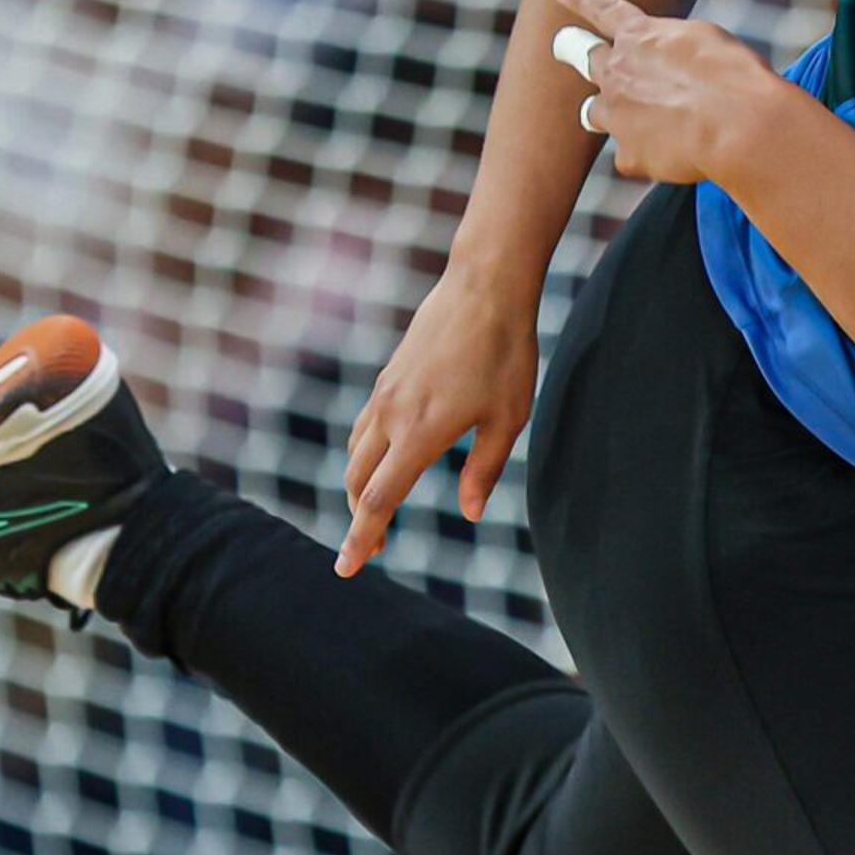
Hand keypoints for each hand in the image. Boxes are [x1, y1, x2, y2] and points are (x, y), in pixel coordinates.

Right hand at [340, 262, 539, 576]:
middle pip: (358, 481)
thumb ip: (484, 469)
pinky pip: (365, 427)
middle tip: (373, 549)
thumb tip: (469, 513)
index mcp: (421, 433)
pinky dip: (365, 456)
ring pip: (356, 453)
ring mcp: (386, 393)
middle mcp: (393, 415)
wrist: (484, 287)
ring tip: (376, 513)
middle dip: (360, 519)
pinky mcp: (389, 378)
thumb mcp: (507, 419)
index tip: (346, 568)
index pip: (380, 499)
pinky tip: (383, 463)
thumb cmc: (506, 354)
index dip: (361, 537)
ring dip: (361, 488)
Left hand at [556, 0, 790, 187]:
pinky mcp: (629, 155)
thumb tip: (670, 65)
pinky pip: (631, 156)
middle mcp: (619, 71)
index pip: (603, 9)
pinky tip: (674, 157)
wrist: (737, 124)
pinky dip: (649, 156)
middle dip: (572, 49)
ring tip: (625, 119)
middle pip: (585, 58)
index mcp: (641, 36)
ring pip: (595, 113)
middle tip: (562, 46)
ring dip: (606, 113)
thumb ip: (676, 48)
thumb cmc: (733, 76)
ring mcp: (618, 114)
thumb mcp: (706, 41)